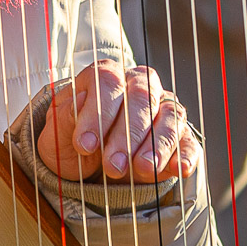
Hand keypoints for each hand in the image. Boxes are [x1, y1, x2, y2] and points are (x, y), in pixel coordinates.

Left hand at [35, 60, 199, 183]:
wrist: (90, 165)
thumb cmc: (73, 143)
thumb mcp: (58, 135)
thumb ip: (64, 119)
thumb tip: (79, 102)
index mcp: (107, 76)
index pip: (107, 82)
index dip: (97, 113)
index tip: (85, 145)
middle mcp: (139, 84)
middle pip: (141, 97)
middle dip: (127, 133)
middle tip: (112, 165)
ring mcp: (163, 108)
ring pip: (169, 116)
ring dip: (157, 144)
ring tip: (143, 169)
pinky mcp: (180, 135)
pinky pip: (188, 140)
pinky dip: (185, 154)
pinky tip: (179, 169)